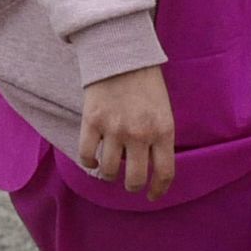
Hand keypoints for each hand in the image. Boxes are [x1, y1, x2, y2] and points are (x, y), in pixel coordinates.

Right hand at [77, 65, 178, 200]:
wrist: (121, 54)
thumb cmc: (145, 83)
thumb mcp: (163, 111)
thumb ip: (159, 138)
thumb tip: (148, 165)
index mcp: (163, 131)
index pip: (164, 173)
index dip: (158, 190)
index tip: (152, 195)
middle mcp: (140, 134)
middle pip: (134, 178)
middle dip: (131, 185)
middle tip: (129, 182)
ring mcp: (114, 129)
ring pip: (109, 170)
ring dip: (109, 174)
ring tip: (109, 168)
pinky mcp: (91, 121)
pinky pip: (86, 154)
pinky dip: (89, 162)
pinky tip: (92, 159)